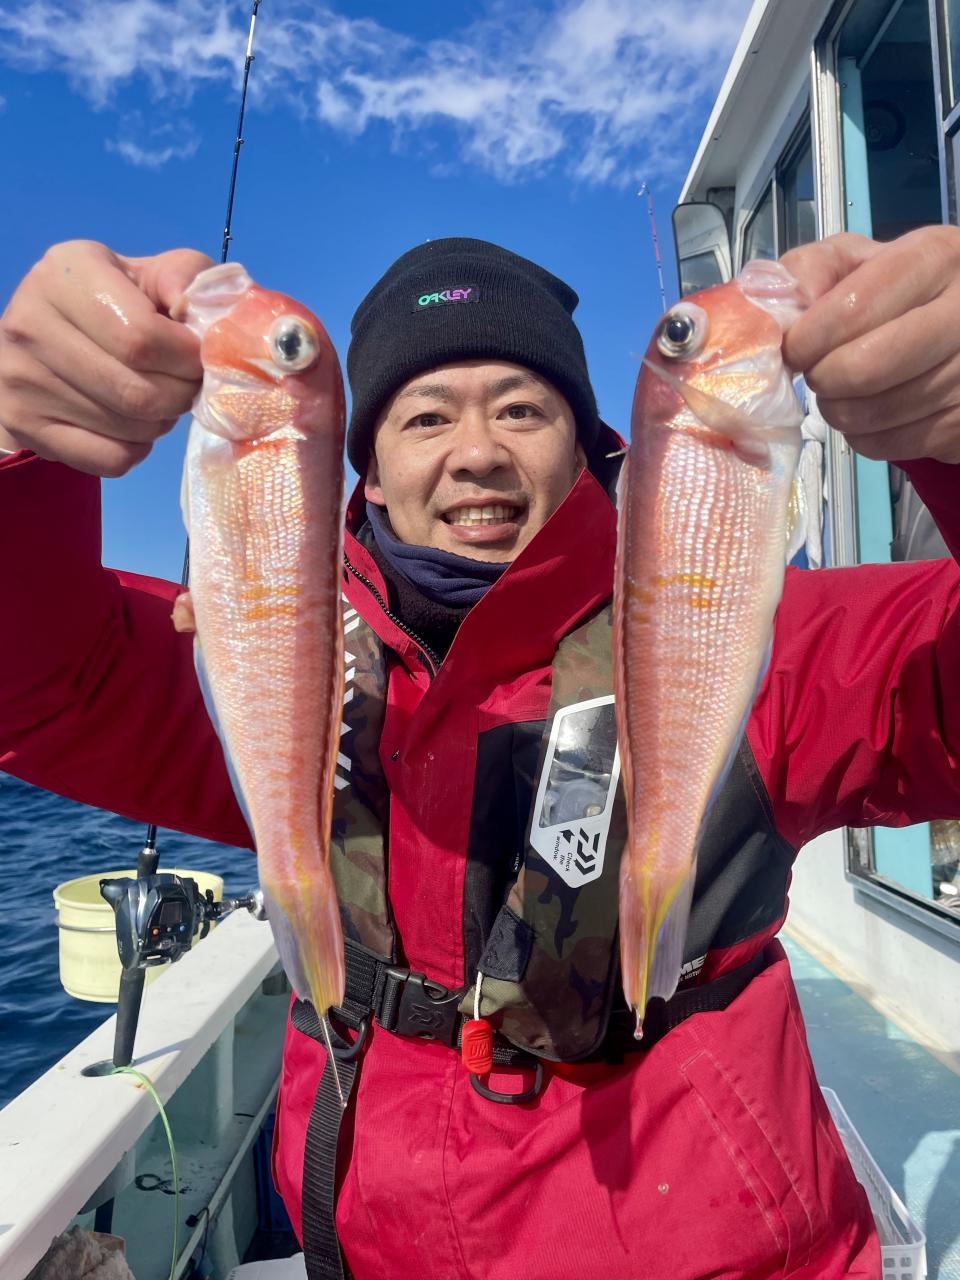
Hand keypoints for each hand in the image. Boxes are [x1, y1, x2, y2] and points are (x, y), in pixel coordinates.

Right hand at [0, 241, 211, 475]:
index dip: (187, 360)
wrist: (45, 335)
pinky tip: (131, 424)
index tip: (197, 359)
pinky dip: (137, 449)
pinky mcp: (24, 423)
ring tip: (157, 399)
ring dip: (161, 422)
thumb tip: (210, 322)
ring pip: (129, 429)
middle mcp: (31, 322)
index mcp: (68, 273)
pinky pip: (111, 460)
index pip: (143, 340)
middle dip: (180, 396)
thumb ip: (187, 278)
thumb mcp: (151, 275)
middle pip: (139, 393)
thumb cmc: (115, 301)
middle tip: (185, 386)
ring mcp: (20, 377)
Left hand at [781, 226, 959, 463]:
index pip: (851, 310)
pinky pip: (888, 445)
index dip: (805, 340)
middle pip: (862, 368)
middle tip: (818, 371)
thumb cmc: (894, 291)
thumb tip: (775, 313)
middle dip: (821, 378)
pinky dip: (862, 435)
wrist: (956, 327)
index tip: (793, 349)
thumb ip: (809, 271)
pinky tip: (868, 409)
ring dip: (837, 409)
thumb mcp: (855, 261)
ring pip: (871, 414)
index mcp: (934, 259)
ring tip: (842, 389)